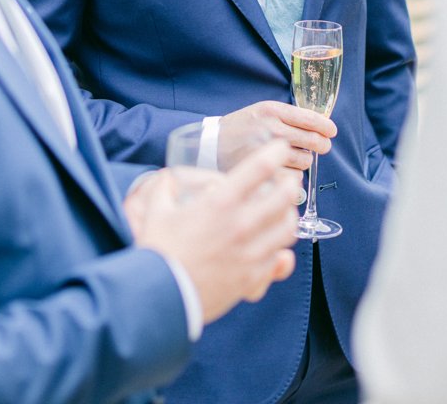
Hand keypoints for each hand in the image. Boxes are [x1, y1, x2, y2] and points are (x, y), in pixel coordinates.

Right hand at [128, 139, 298, 323]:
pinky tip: (273, 246)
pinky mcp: (252, 278)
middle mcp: (241, 225)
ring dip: (289, 216)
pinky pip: (278, 260)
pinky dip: (279, 249)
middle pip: (284, 197)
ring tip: (284, 212)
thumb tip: (168, 177)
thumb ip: (165, 188)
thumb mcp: (156, 211)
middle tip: (289, 181)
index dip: (275, 152)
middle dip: (290, 184)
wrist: (162, 298)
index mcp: (220, 204)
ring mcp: (250, 254)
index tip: (280, 148)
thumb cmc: (159, 252)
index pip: (259, 168)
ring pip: (287, 229)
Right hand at [219, 100, 335, 173]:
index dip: (326, 126)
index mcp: (272, 110)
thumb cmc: (239, 128)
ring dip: (304, 161)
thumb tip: (319, 125)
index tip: (331, 131)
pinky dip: (292, 176)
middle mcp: (271, 128)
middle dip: (321, 145)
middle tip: (321, 147)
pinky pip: (294, 178)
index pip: (310, 118)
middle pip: (313, 140)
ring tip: (292, 159)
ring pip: (306, 161)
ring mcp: (268, 152)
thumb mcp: (260, 111)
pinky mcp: (265, 172)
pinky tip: (283, 171)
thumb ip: (286, 116)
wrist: (210, 145)